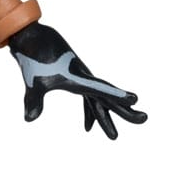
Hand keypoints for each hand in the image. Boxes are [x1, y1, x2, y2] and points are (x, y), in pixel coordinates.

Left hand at [8, 22, 145, 138]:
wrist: (30, 37)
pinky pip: (88, 97)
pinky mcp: (73, 77)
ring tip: (114, 136)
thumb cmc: (32, 57)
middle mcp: (83, 76)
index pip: (101, 89)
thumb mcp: (31, 80)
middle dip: (124, 110)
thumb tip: (28, 120)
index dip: (117, 95)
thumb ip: (33, 100)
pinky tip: (88, 127)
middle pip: (108, 96)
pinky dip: (90, 111)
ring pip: (99, 99)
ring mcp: (79, 77)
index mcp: (77, 77)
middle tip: (144, 118)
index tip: (135, 99)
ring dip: (107, 116)